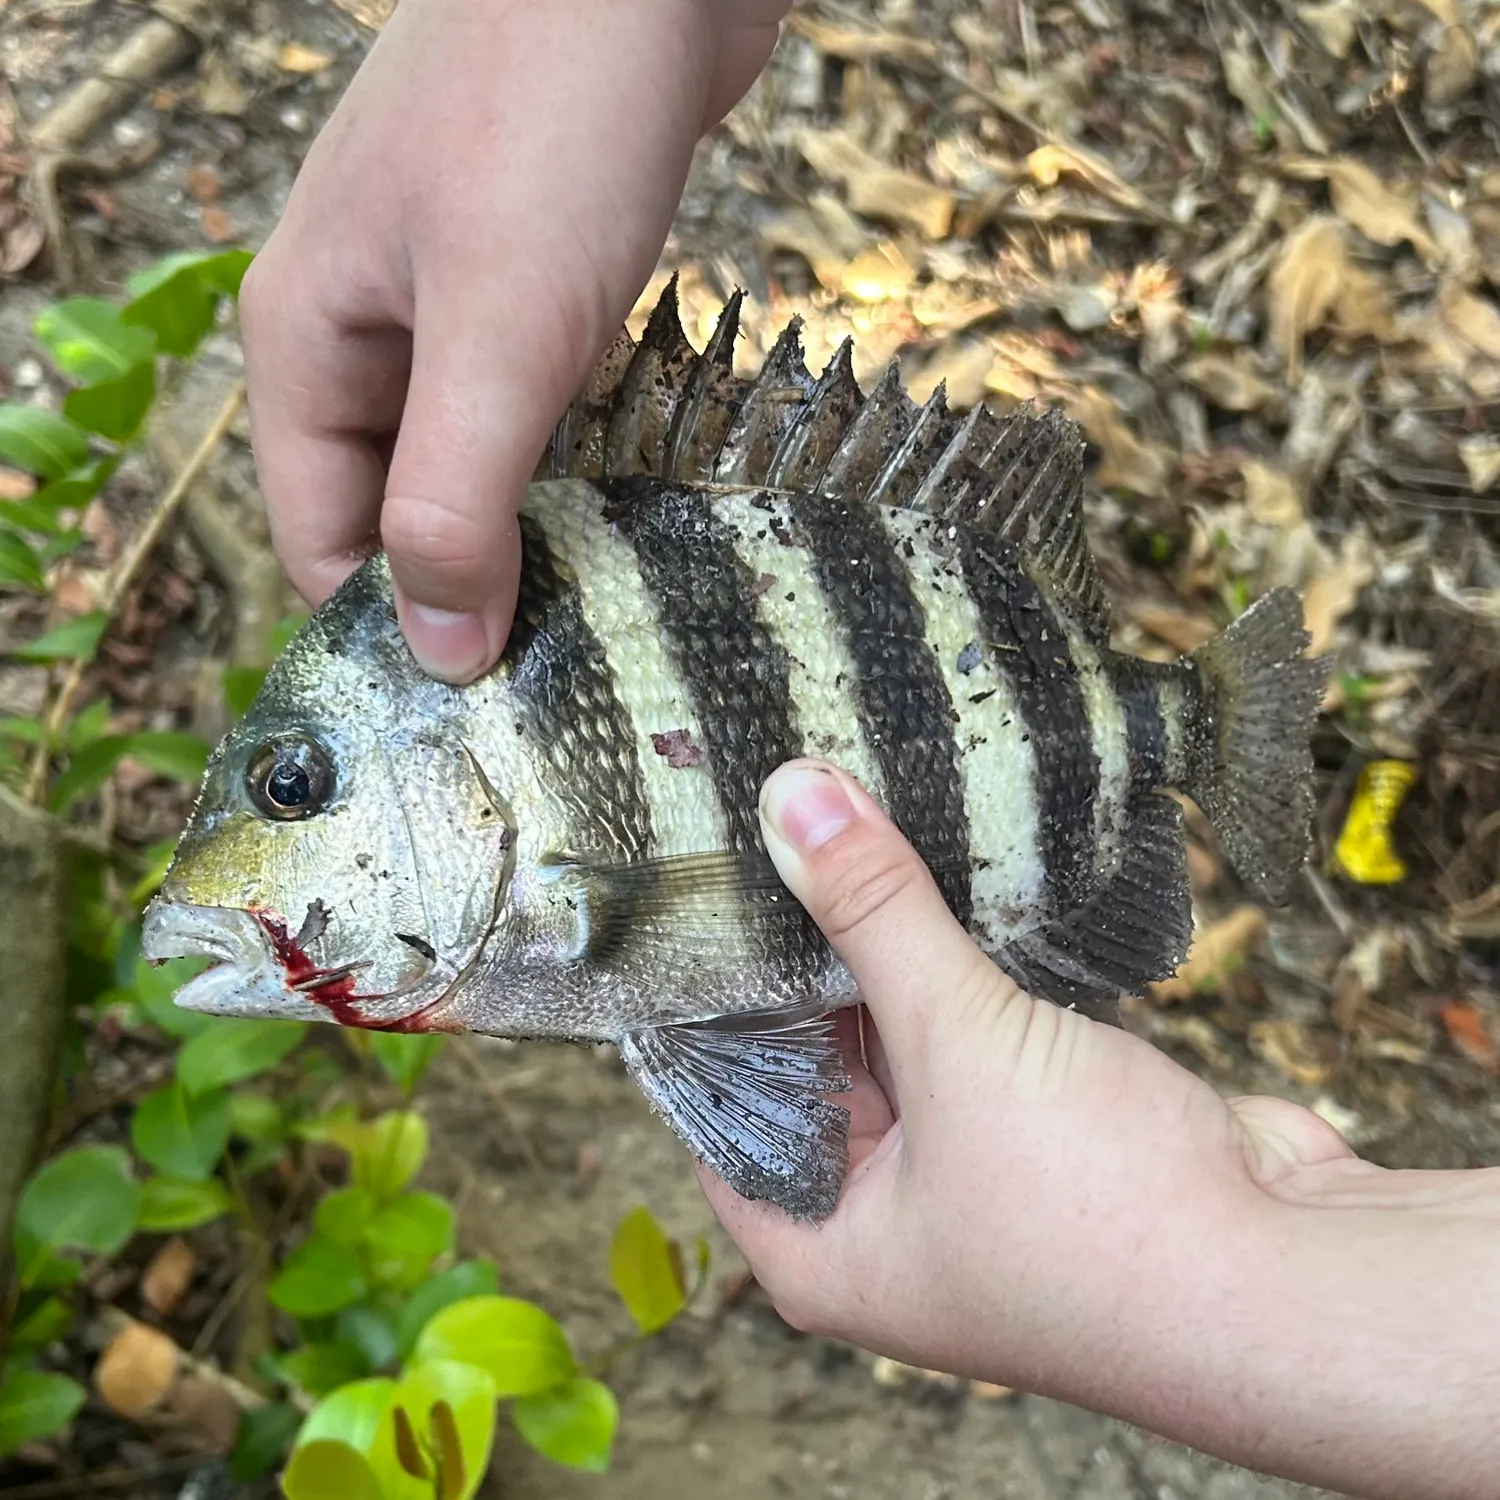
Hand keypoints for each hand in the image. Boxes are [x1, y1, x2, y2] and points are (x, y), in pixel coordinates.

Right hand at [240, 0, 786, 681]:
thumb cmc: (553, 122)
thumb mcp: (496, 329)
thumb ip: (454, 495)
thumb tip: (437, 649)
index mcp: (310, 345)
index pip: (320, 539)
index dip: (390, 629)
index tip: (487, 706)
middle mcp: (366, 333)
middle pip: (396, 510)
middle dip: (469, 590)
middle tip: (571, 670)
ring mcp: (450, 307)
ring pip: (471, 464)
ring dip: (531, 533)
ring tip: (610, 611)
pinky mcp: (533, 288)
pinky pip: (535, 413)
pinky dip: (573, 467)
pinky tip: (634, 516)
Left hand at [700, 759, 1499, 1499]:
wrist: (1296, 1282)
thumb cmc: (1101, 1218)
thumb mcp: (959, 1047)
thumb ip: (874, 916)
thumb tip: (791, 796)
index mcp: (818, 1246)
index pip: (717, 1108)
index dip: (703, 1003)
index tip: (691, 893)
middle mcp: (881, 1219)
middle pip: (807, 1064)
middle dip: (800, 959)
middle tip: (765, 833)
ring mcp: (966, 1174)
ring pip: (896, 1040)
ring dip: (884, 952)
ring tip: (838, 829)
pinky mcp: (1039, 1128)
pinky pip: (972, 1031)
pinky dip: (958, 967)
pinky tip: (933, 876)